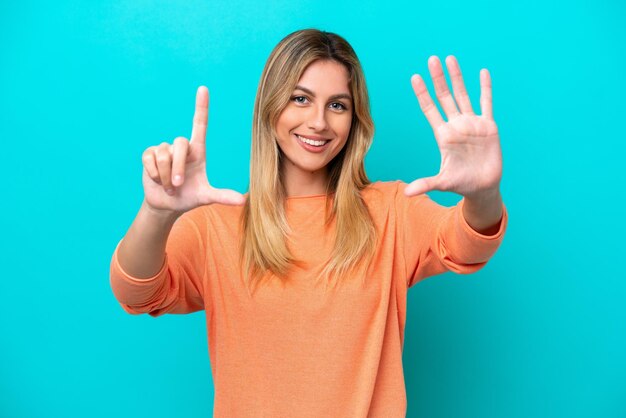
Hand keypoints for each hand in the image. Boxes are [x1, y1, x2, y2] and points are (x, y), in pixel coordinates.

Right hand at [141, 86, 245, 214]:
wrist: (167, 204)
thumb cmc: (189, 197)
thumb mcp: (206, 196)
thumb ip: (222, 196)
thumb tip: (243, 201)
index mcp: (197, 151)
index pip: (199, 124)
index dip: (201, 106)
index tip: (203, 88)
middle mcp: (182, 147)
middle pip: (180, 143)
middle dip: (178, 168)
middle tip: (178, 186)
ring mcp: (164, 149)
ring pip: (164, 155)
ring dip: (166, 176)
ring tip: (170, 186)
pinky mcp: (149, 154)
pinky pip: (150, 159)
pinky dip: (155, 174)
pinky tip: (157, 180)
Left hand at [404, 56, 501, 198]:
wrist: (483, 187)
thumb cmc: (461, 184)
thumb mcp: (442, 183)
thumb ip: (425, 184)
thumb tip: (407, 193)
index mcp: (443, 135)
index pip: (430, 109)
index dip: (422, 93)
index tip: (414, 77)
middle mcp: (456, 125)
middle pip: (445, 97)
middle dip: (438, 78)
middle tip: (431, 59)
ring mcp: (472, 124)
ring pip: (463, 95)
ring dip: (457, 77)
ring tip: (450, 58)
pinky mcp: (488, 126)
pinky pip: (486, 103)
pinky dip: (485, 88)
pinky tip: (482, 72)